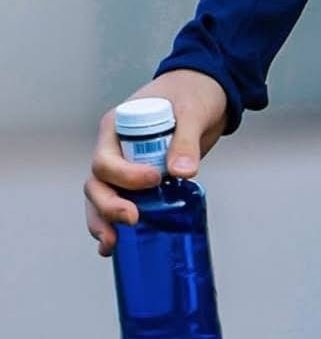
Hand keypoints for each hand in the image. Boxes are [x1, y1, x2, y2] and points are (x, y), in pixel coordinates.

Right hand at [83, 69, 227, 257]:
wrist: (206, 93)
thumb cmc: (193, 93)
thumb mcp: (192, 110)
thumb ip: (186, 139)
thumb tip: (182, 172)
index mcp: (117, 126)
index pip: (106, 159)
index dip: (125, 175)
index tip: (154, 179)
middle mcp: (113, 149)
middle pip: (97, 184)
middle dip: (109, 206)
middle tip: (132, 219)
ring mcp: (123, 166)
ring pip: (100, 198)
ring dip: (103, 221)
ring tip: (111, 244)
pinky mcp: (138, 180)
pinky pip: (118, 202)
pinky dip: (113, 223)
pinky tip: (114, 245)